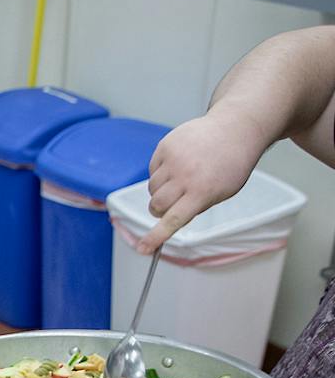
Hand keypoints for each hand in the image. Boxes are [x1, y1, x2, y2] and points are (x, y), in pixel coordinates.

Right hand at [141, 107, 265, 250]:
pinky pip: (152, 170)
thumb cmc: (232, 163)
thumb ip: (196, 206)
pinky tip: (179, 164)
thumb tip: (169, 218)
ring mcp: (174, 160)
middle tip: (169, 205)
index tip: (143, 248)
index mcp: (202, 191)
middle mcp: (185, 176)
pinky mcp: (165, 147)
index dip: (156, 237)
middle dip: (159, 210)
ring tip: (180, 179)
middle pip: (157, 205)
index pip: (173, 220)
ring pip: (152, 188)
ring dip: (160, 191)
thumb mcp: (222, 191)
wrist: (235, 128)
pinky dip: (161, 172)